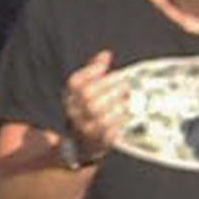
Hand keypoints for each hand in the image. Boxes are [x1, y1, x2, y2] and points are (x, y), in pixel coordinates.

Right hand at [62, 49, 129, 163]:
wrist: (83, 144)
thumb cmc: (88, 110)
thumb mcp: (86, 91)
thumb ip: (94, 71)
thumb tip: (106, 54)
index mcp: (70, 98)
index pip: (75, 83)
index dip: (89, 72)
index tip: (105, 67)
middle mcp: (74, 113)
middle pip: (88, 96)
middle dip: (108, 86)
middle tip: (125, 82)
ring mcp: (85, 128)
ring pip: (99, 113)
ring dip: (117, 102)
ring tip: (127, 97)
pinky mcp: (99, 141)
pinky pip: (110, 129)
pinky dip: (121, 119)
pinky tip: (128, 112)